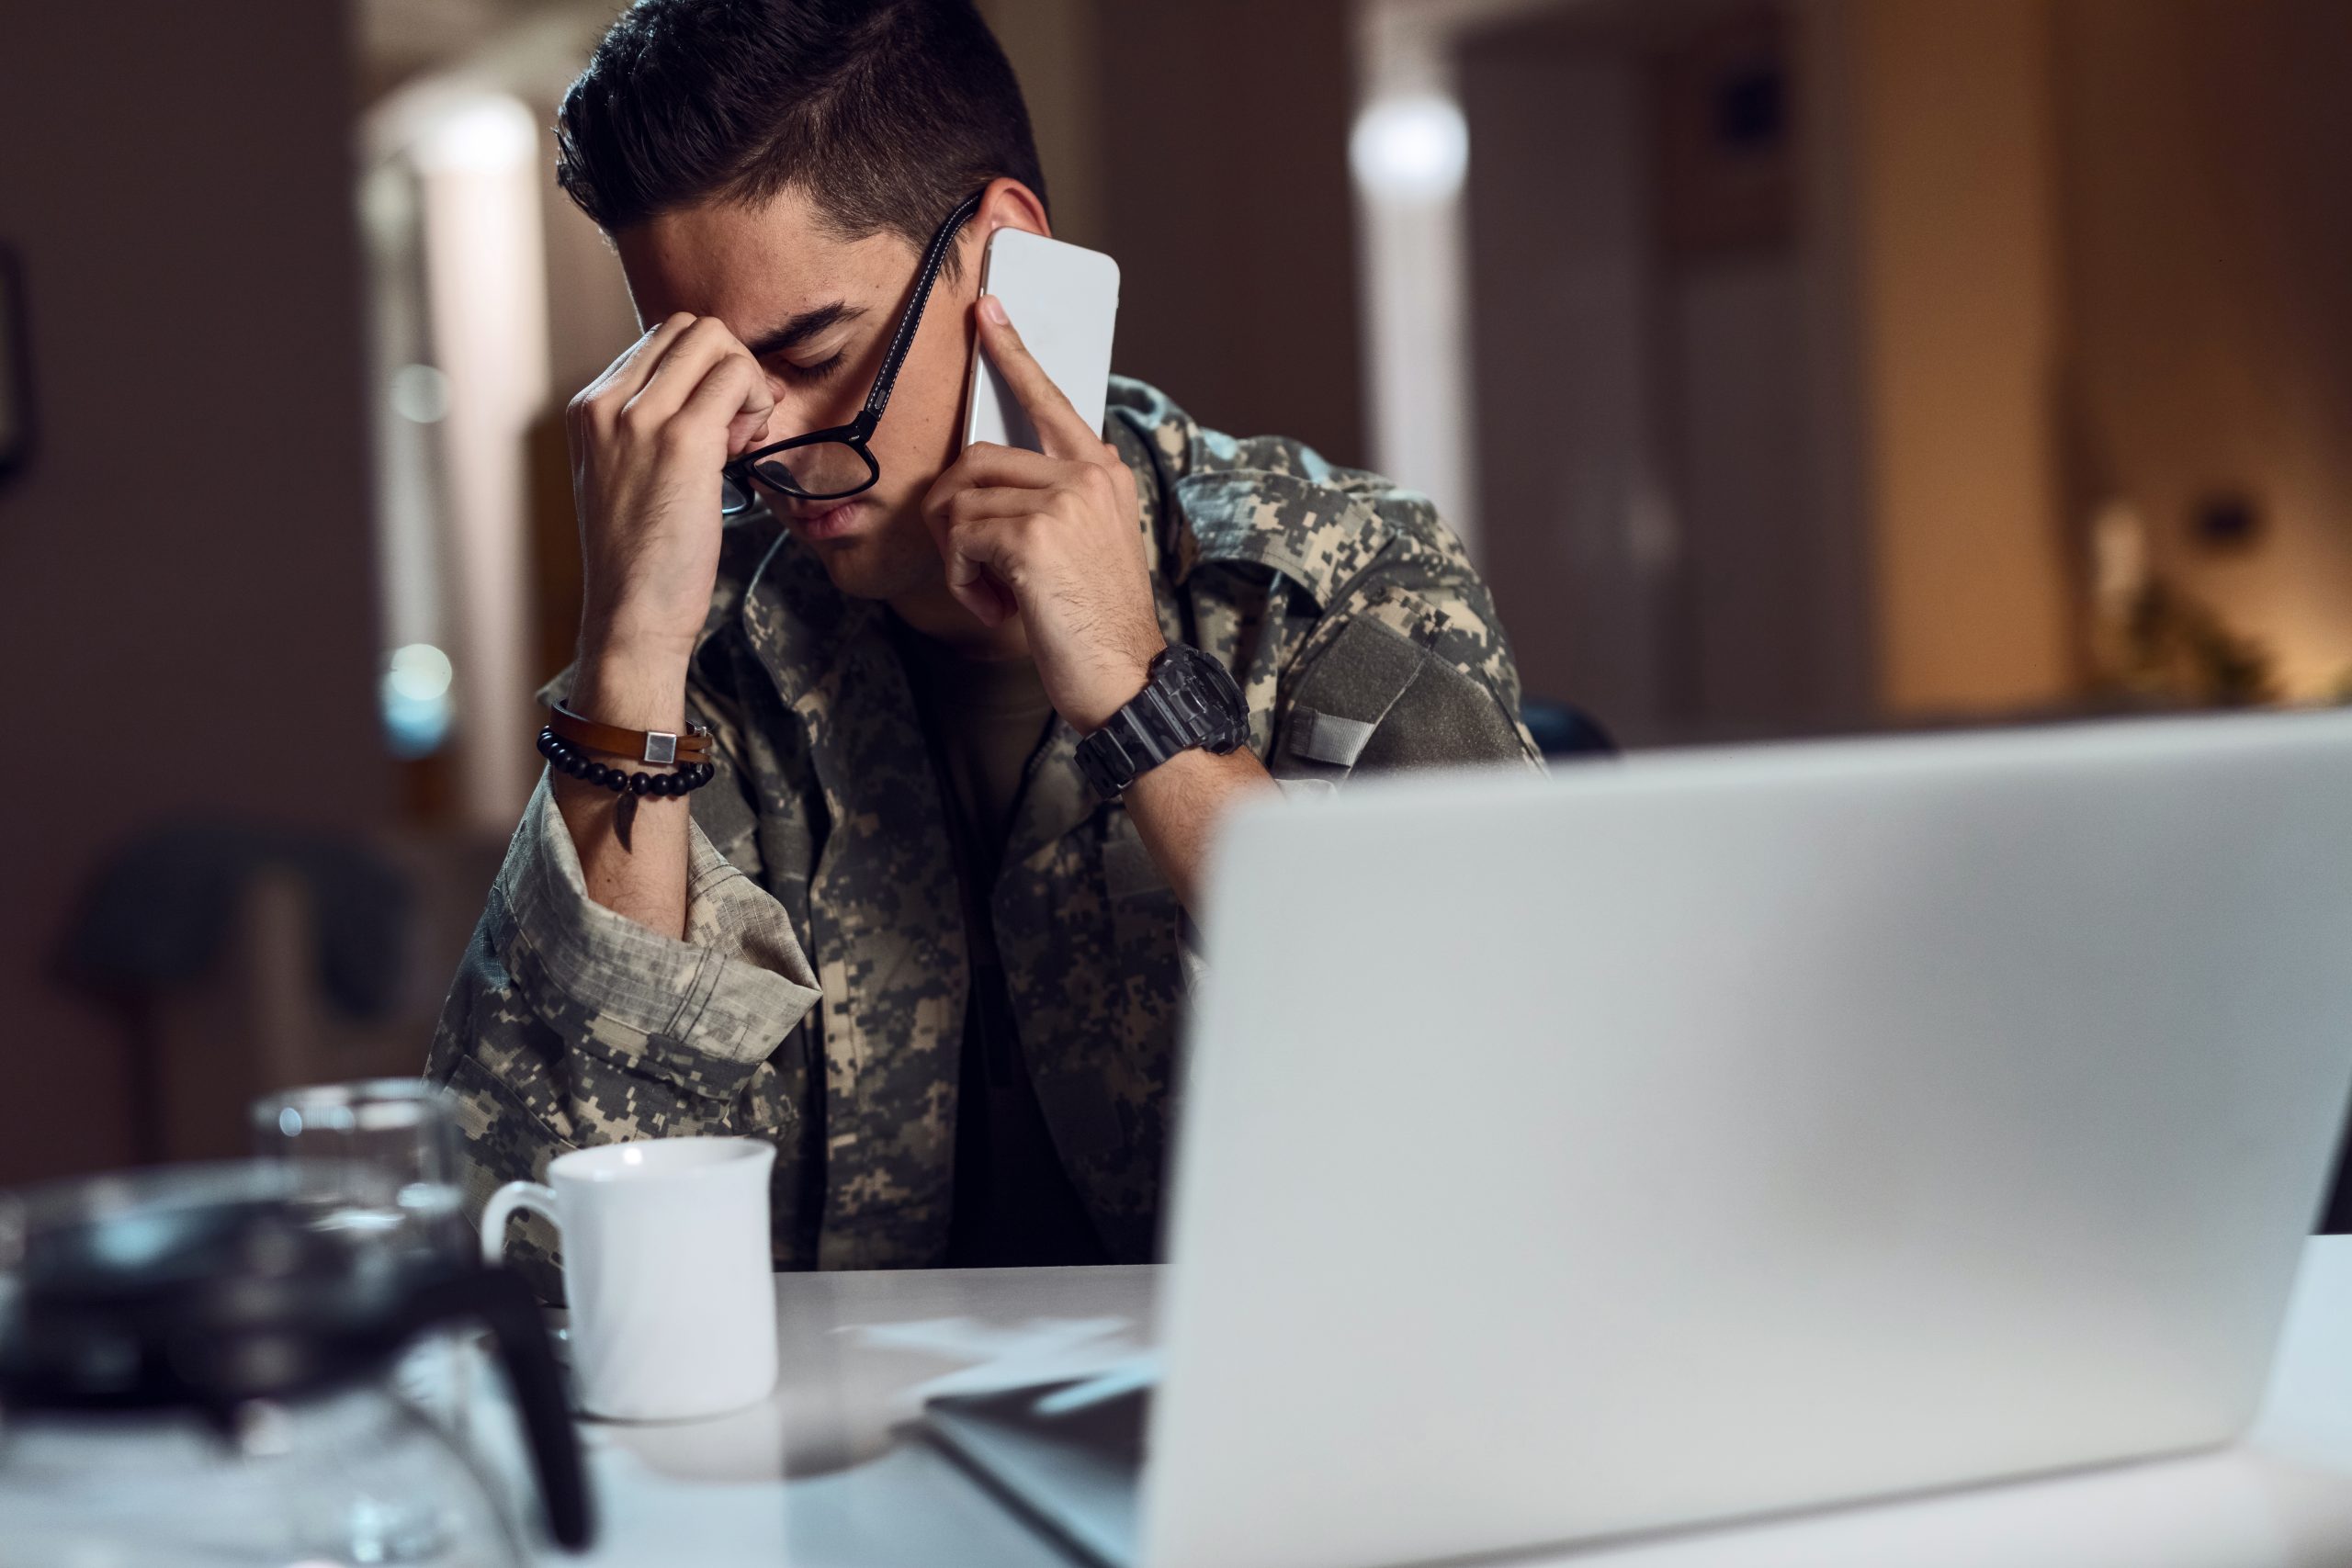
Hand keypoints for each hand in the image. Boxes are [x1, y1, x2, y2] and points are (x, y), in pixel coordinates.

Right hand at [564, 314, 773, 717]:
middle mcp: (606, 403)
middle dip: (727, 369)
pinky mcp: (682, 440)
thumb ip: (646, 430)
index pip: (660, 340)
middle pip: (690, 328)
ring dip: (746, 383)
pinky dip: (758, 403)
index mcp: (588, 408)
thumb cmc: (638, 560)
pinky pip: (737, 377)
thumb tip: (707, 395)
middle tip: (735, 430)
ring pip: (716, 340)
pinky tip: (746, 451)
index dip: (703, 375)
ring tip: (739, 442)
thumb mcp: (622, 479)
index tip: (715, 426)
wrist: (630, 616)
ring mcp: (640, 418)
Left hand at [921, 295, 1165, 730]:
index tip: (987, 313)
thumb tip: (981, 478)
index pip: (1051, 399)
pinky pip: (959, 538)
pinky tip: (998, 608)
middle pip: (976, 459)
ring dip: (959, 557)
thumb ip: (1050, 500)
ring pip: (959, 500)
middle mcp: (1088, 474)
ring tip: (995, 594)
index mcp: (1103, 472)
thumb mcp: (1084, 546)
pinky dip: (963, 581)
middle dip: (953, 515)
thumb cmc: (1096, 622)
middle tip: (974, 567)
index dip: (1013, 354)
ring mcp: (1063, 501)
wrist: (1126, 679)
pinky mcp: (1033, 536)